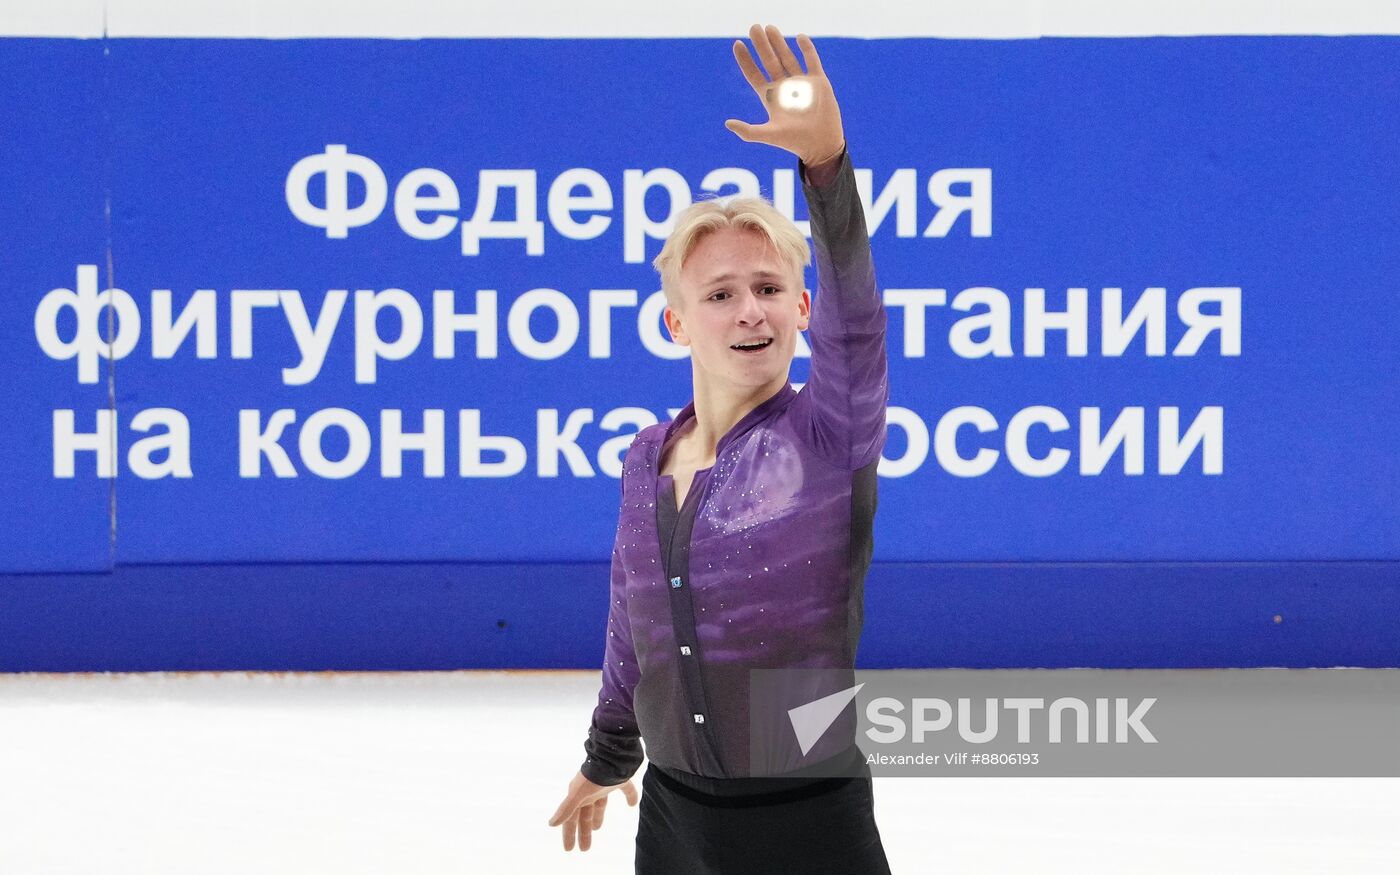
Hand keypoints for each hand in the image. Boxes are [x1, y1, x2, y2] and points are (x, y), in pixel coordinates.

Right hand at [546, 769, 639, 851]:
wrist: (612, 755)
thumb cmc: (593, 775)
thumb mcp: (578, 793)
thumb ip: (566, 808)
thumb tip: (551, 824)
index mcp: (578, 795)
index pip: (572, 819)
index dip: (569, 834)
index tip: (569, 849)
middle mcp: (589, 791)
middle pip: (585, 815)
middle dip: (584, 832)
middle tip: (585, 849)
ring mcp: (604, 785)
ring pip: (600, 805)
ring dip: (598, 817)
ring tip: (598, 828)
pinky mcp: (620, 779)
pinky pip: (625, 790)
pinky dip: (629, 796)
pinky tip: (633, 804)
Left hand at [725, 24, 845, 166]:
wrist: (820, 144)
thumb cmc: (794, 142)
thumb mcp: (769, 135)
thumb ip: (748, 131)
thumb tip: (727, 123)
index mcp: (770, 97)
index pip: (753, 74)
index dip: (745, 60)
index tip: (737, 44)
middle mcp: (783, 87)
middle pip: (769, 61)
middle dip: (761, 45)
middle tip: (753, 27)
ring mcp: (800, 83)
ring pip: (787, 57)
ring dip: (779, 42)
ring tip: (770, 27)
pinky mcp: (818, 81)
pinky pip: (811, 60)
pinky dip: (806, 48)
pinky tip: (799, 37)